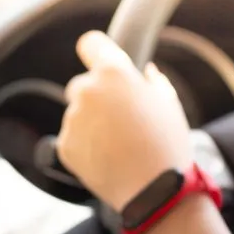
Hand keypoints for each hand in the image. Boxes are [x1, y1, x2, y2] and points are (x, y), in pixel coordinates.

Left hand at [57, 31, 191, 210]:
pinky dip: (85, 146)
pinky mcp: (64, 145)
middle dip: (96, 97)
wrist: (155, 190)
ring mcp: (73, 119)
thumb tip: (145, 73)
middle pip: (82, 84)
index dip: (96, 51)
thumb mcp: (169, 104)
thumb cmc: (168, 143)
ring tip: (119, 144)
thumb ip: (153, 82)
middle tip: (121, 119)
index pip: (90, 43)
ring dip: (91, 123)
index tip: (100, 62)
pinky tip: (108, 157)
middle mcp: (87, 90)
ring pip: (78, 113)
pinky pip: (73, 138)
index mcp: (114, 72)